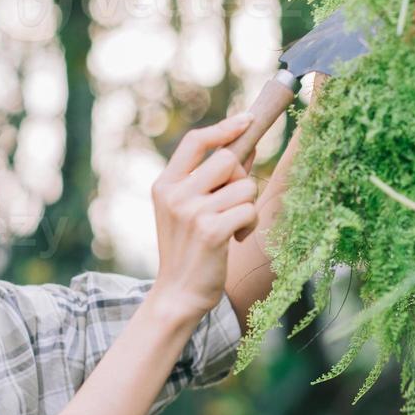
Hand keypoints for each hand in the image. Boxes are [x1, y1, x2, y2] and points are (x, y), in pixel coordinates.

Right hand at [150, 112, 259, 322]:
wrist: (177, 294)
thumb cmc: (189, 250)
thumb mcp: (188, 210)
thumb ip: (211, 180)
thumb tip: (244, 146)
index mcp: (165, 185)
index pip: (195, 142)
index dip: (224, 128)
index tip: (247, 120)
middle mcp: (174, 194)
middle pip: (227, 160)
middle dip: (241, 179)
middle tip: (234, 204)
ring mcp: (191, 212)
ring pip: (244, 187)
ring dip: (247, 206)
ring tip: (232, 227)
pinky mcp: (211, 231)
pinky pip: (249, 210)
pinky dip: (249, 225)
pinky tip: (235, 240)